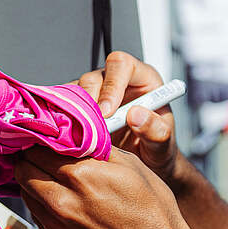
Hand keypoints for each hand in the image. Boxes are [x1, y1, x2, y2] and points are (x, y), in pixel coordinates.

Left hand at [14, 147, 199, 228]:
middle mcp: (62, 199)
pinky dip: (38, 199)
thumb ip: (98, 147)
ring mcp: (57, 223)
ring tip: (46, 172)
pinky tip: (55, 195)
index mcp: (81, 174)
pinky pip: (34, 212)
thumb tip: (77, 133)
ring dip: (31, 177)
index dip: (41, 137)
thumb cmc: (152, 210)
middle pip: (23, 168)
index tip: (46, 133)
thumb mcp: (131, 166)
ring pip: (24, 190)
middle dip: (29, 156)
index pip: (39, 147)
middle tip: (41, 151)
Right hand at [74, 52, 179, 183]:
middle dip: (88, 103)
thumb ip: (156, 130)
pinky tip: (69, 137)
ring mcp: (95, 93)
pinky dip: (64, 121)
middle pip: (93, 78)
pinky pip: (64, 107)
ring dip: (73, 114)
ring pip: (74, 92)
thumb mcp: (163, 143)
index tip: (107, 112)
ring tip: (79, 137)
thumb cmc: (158, 147)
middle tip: (89, 129)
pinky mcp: (80, 107)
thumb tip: (135, 115)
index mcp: (142, 78)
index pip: (122, 65)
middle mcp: (116, 81)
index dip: (111, 85)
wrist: (146, 163)